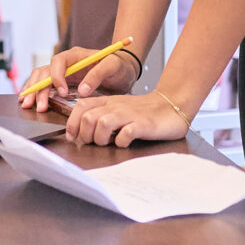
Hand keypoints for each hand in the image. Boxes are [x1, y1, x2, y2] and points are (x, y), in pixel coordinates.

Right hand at [18, 43, 137, 114]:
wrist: (124, 70)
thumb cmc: (119, 65)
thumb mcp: (112, 67)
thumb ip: (97, 75)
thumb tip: (81, 90)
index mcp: (76, 55)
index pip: (58, 61)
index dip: (57, 77)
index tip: (62, 92)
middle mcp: (65, 63)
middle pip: (45, 71)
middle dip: (39, 89)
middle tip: (39, 106)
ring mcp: (62, 73)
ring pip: (41, 78)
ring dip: (33, 91)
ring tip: (27, 105)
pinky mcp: (62, 82)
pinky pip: (44, 85)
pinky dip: (36, 92)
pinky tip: (29, 101)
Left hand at [64, 89, 192, 146]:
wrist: (172, 105)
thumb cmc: (142, 112)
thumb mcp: (118, 109)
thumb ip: (101, 116)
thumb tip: (81, 132)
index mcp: (108, 102)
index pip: (81, 107)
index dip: (72, 123)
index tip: (73, 137)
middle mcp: (116, 107)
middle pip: (88, 117)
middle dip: (85, 134)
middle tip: (93, 142)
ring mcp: (130, 115)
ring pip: (103, 123)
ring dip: (100, 138)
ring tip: (108, 143)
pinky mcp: (143, 124)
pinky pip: (126, 133)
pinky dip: (121, 141)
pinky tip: (124, 143)